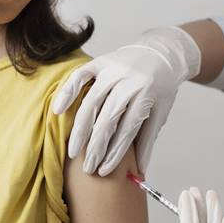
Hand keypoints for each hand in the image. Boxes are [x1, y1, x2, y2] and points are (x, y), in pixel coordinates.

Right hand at [51, 26, 200, 175]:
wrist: (164, 51)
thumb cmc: (162, 85)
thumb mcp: (161, 111)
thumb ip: (148, 139)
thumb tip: (141, 171)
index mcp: (146, 95)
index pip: (127, 130)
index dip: (115, 153)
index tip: (103, 171)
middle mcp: (128, 82)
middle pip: (107, 120)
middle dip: (95, 148)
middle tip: (86, 168)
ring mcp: (113, 70)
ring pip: (91, 103)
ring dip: (80, 130)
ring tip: (73, 152)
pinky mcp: (101, 61)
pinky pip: (80, 76)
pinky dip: (67, 92)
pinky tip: (58, 111)